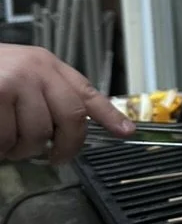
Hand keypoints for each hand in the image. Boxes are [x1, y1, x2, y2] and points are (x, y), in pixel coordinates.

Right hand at [0, 44, 134, 162]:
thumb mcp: (23, 74)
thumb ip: (50, 95)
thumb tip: (83, 127)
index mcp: (48, 65)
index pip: (87, 92)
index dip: (110, 116)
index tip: (127, 133)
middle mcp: (36, 70)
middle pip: (71, 120)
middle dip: (65, 147)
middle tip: (53, 158)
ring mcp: (13, 83)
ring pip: (36, 135)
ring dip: (21, 149)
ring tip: (7, 140)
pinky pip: (6, 140)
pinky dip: (0, 148)